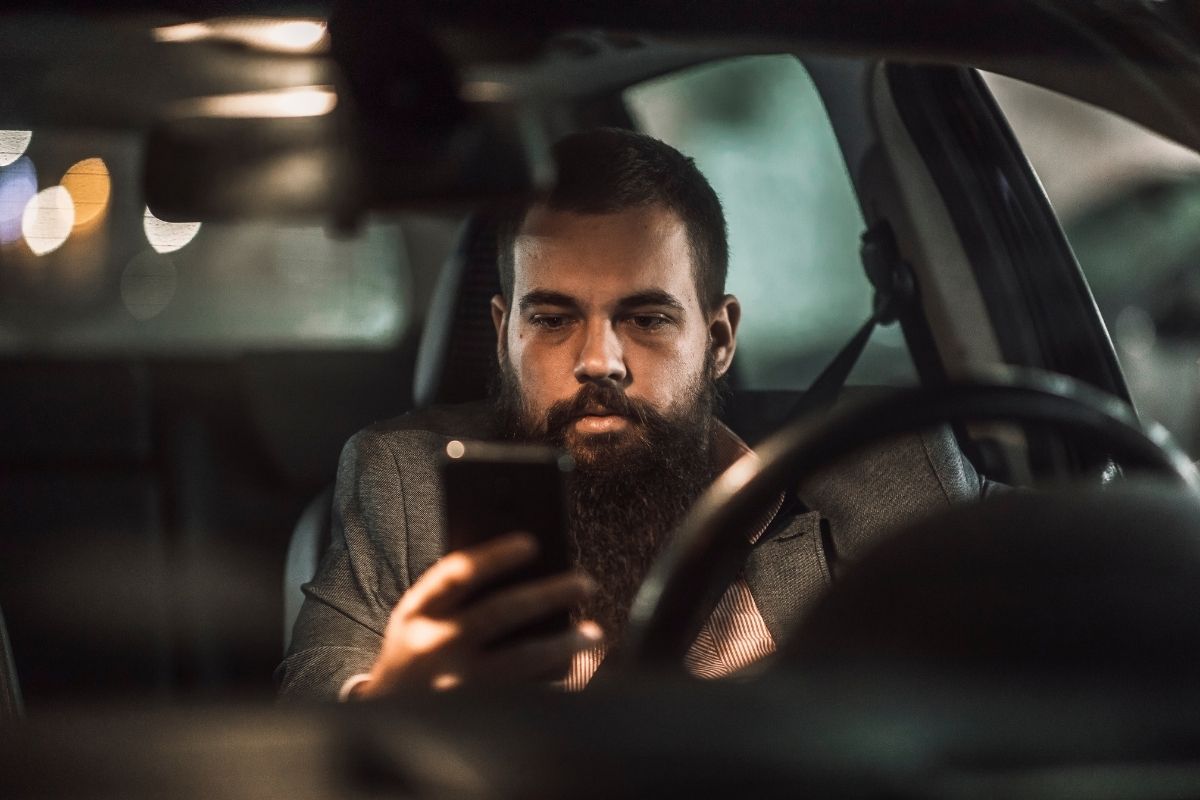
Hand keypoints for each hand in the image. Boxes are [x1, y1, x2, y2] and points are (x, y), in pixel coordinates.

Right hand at [353, 532, 601, 695]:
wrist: (384, 724)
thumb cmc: (415, 654)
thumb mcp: (418, 620)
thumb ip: (455, 595)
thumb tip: (526, 569)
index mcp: (415, 613)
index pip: (457, 573)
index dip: (495, 556)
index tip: (532, 542)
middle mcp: (432, 647)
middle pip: (501, 612)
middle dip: (548, 594)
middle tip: (585, 583)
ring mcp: (454, 685)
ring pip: (521, 659)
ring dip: (564, 643)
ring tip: (593, 632)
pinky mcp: (473, 715)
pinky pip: (525, 693)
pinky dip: (552, 678)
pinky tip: (574, 665)